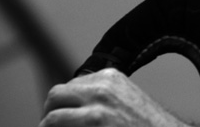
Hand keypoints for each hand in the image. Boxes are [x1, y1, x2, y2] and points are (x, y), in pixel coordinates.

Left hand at [40, 68, 189, 126]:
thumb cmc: (147, 124)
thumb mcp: (125, 98)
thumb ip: (103, 95)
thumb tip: (75, 103)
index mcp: (110, 76)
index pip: (70, 85)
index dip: (66, 104)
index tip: (67, 116)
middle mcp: (102, 87)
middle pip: (56, 95)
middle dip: (52, 112)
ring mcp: (96, 107)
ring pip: (51, 116)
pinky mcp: (93, 123)